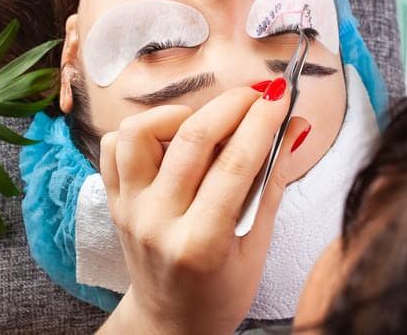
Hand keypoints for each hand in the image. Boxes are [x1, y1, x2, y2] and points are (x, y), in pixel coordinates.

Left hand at [97, 79, 309, 334]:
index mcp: (201, 243)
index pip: (235, 164)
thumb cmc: (221, 291)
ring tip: (208, 122)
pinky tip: (172, 139)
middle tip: (258, 94)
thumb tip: (293, 127)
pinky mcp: (112, 200)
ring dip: (179, 114)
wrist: (170, 322)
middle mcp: (157, 221)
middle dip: (232, 105)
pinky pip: (114, 146)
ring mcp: (129, 208)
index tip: (280, 96)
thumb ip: (272, 182)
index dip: (262, 121)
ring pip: (139, 133)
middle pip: (193, 139)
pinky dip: (143, 130)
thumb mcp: (257, 247)